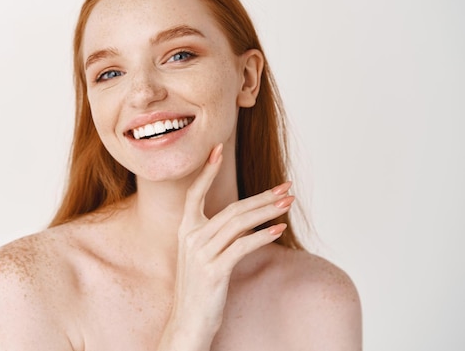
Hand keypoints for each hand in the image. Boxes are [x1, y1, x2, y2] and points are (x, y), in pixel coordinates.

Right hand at [158, 143, 293, 349]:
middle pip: (231, 208)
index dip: (207, 171)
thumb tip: (244, 218)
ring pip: (239, 223)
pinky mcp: (213, 271)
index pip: (195, 192)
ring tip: (288, 203)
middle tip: (285, 186)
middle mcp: (190, 238)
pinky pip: (242, 246)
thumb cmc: (199, 288)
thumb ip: (216, 235)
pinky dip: (263, 235)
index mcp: (185, 230)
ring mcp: (200, 254)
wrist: (187, 323)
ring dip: (267, 211)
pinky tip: (279, 229)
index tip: (218, 149)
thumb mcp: (202, 256)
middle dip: (262, 196)